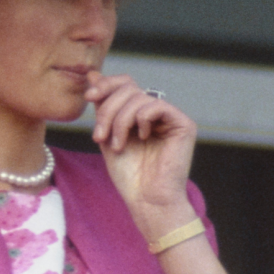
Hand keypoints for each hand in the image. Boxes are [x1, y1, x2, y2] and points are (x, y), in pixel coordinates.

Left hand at [86, 71, 196, 230]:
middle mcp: (156, 113)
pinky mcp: (184, 124)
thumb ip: (102, 106)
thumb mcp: (106, 135)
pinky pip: (157, 105)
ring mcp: (170, 118)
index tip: (89, 95)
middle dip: (108, 109)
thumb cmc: (128, 174)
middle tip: (98, 136)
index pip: (124, 84)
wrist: (146, 200)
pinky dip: (141, 118)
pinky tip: (140, 136)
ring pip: (139, 97)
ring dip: (120, 120)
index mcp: (138, 113)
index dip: (106, 84)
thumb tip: (93, 74)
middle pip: (128, 89)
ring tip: (116, 145)